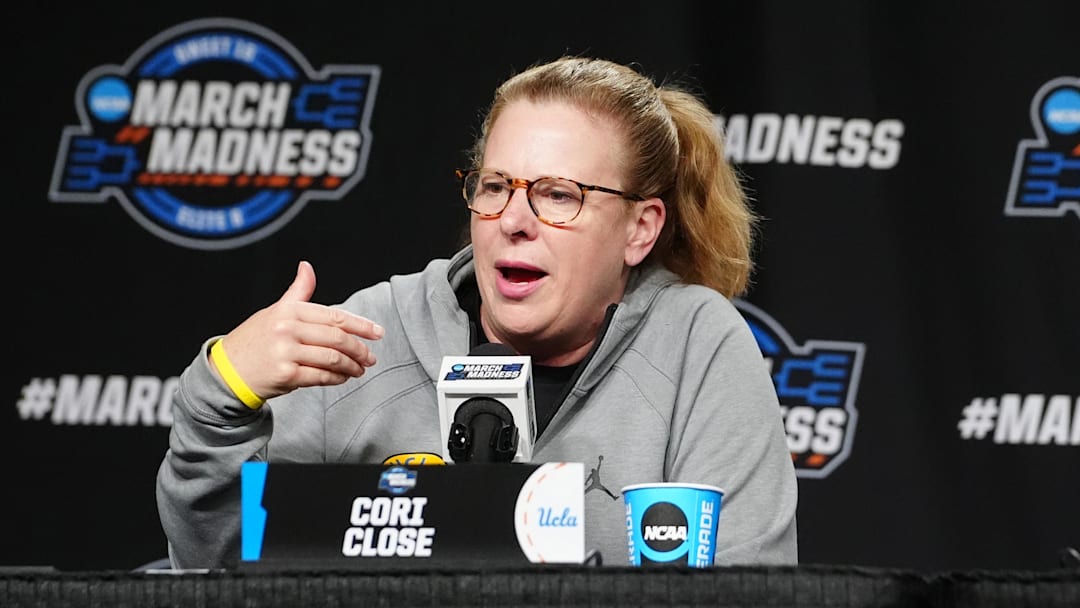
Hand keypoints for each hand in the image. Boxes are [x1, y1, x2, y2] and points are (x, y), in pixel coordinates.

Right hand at [212, 261, 383, 399]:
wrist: (226, 371)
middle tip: (371, 357)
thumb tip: (307, 267)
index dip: (361, 325)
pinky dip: (337, 378)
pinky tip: (342, 378)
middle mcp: (288, 329)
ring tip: (359, 369)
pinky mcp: (286, 374)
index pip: (334, 316)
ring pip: (332, 359)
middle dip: (359, 349)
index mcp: (289, 311)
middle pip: (337, 338)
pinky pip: (321, 377)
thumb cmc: (253, 340)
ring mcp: (287, 352)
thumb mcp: (274, 311)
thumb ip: (297, 292)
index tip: (377, 332)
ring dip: (352, 366)